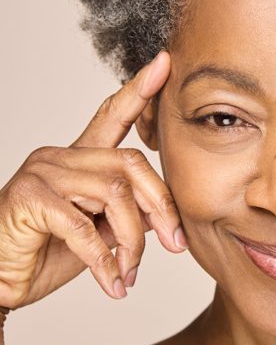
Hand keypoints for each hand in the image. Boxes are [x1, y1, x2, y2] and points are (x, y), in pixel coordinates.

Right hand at [0, 50, 185, 308]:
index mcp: (79, 158)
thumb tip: (167, 217)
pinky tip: (111, 282)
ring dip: (133, 239)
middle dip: (160, 206)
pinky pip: (83, 225)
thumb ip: (127, 214)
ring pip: (114, 193)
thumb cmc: (45, 254)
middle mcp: (60, 155)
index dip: (140, 90)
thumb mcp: (98, 232)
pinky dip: (103, 258)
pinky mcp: (31, 197)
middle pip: (131, 163)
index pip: (113, 115)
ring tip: (129, 272)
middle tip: (174, 244)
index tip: (164, 62)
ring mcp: (43, 172)